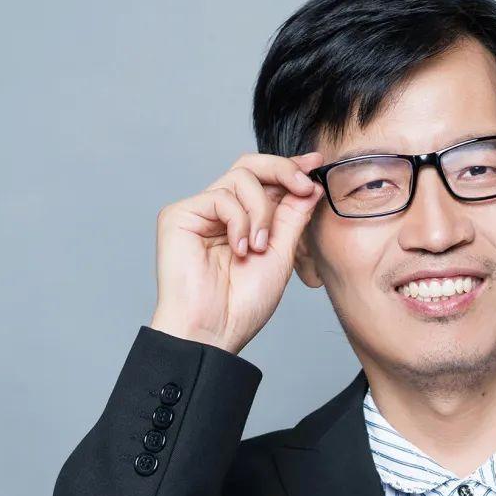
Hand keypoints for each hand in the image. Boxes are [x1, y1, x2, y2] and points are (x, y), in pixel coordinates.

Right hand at [149, 149, 325, 355]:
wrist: (214, 331)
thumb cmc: (242, 305)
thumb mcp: (280, 256)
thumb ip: (292, 219)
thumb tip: (311, 186)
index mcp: (244, 221)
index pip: (266, 181)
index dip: (290, 168)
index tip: (316, 164)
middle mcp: (220, 212)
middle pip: (251, 165)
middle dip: (283, 170)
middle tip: (304, 186)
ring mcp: (199, 212)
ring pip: (240, 177)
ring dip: (261, 211)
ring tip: (259, 247)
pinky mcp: (179, 215)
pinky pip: (221, 197)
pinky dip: (239, 221)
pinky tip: (240, 249)